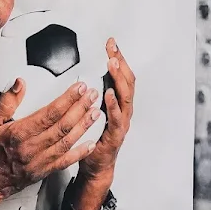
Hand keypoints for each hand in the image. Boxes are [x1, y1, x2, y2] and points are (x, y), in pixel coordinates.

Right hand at [0, 80, 100, 201]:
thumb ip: (4, 103)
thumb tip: (19, 83)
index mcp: (19, 134)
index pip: (50, 113)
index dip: (68, 99)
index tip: (80, 88)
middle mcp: (32, 148)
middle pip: (63, 126)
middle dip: (81, 108)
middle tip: (93, 95)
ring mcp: (39, 162)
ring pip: (67, 142)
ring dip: (84, 126)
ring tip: (96, 112)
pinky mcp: (42, 172)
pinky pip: (64, 162)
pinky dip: (80, 153)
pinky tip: (91, 144)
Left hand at [78, 39, 135, 182]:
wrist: (96, 166)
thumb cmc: (94, 137)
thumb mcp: (93, 110)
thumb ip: (92, 93)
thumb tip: (83, 73)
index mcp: (119, 103)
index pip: (122, 75)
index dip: (119, 58)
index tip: (111, 43)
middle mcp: (124, 110)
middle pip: (128, 82)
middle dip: (121, 63)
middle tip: (112, 49)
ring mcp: (122, 122)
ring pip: (125, 96)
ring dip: (119, 79)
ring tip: (112, 64)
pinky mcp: (115, 135)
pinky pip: (116, 118)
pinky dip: (113, 105)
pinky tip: (108, 94)